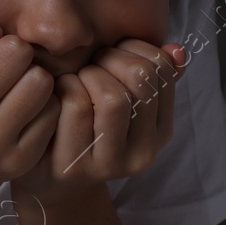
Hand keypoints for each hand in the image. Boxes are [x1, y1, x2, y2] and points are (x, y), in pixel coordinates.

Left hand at [10, 38, 185, 205]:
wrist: (49, 176)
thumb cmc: (86, 124)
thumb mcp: (123, 99)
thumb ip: (151, 75)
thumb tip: (176, 50)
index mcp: (160, 132)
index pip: (163, 70)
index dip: (133, 48)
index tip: (113, 52)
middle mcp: (144, 153)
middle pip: (140, 80)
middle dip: (110, 58)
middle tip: (91, 64)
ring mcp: (111, 164)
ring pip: (112, 96)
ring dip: (88, 74)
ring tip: (76, 78)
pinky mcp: (76, 166)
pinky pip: (76, 105)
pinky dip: (64, 85)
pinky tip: (57, 94)